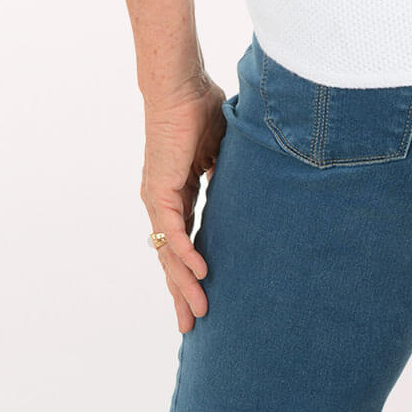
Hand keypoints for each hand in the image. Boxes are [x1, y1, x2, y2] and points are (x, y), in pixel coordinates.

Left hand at [140, 76, 227, 332]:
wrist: (181, 86)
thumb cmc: (201, 107)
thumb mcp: (223, 150)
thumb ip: (229, 173)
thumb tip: (252, 186)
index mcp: (178, 193)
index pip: (184, 243)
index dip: (193, 270)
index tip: (205, 294)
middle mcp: (164, 203)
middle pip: (172, 259)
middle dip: (182, 292)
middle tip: (194, 325)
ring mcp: (159, 200)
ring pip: (170, 254)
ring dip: (185, 284)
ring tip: (199, 312)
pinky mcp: (160, 191)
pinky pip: (173, 232)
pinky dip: (185, 255)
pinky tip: (200, 274)